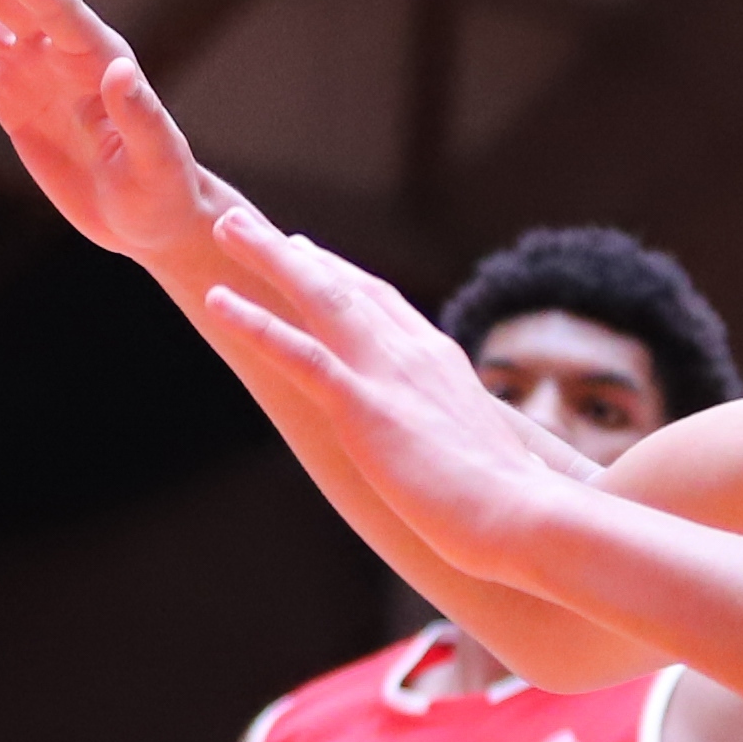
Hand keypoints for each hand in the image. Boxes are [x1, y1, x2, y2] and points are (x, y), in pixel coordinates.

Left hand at [187, 239, 575, 578]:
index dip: (341, 274)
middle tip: (244, 222)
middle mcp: (414, 354)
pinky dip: (255, 323)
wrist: (525, 519)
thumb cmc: (513, 506)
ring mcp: (389, 376)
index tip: (305, 251)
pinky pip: (299, 354)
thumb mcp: (483, 455)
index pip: (383, 302)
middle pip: (345, 284)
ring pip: (319, 297)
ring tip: (224, 227)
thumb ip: (457, 438)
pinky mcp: (365, 407)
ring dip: (267, 258)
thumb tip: (457, 453)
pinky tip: (217, 300)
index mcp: (441, 363)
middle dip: (292, 251)